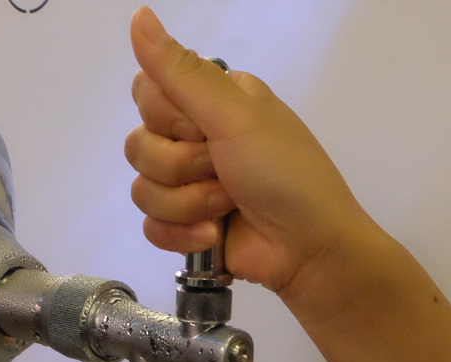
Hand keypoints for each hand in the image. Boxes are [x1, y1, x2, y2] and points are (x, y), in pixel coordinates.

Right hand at [125, 7, 373, 297]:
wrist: (311, 249)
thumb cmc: (284, 174)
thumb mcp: (235, 114)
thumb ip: (181, 70)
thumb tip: (139, 15)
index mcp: (212, 100)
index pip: (147, 92)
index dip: (167, 117)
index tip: (203, 128)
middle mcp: (197, 136)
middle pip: (139, 143)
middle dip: (182, 166)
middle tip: (225, 172)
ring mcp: (190, 184)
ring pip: (142, 188)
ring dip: (188, 203)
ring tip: (227, 208)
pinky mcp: (185, 226)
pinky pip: (150, 225)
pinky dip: (182, 235)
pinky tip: (214, 236)